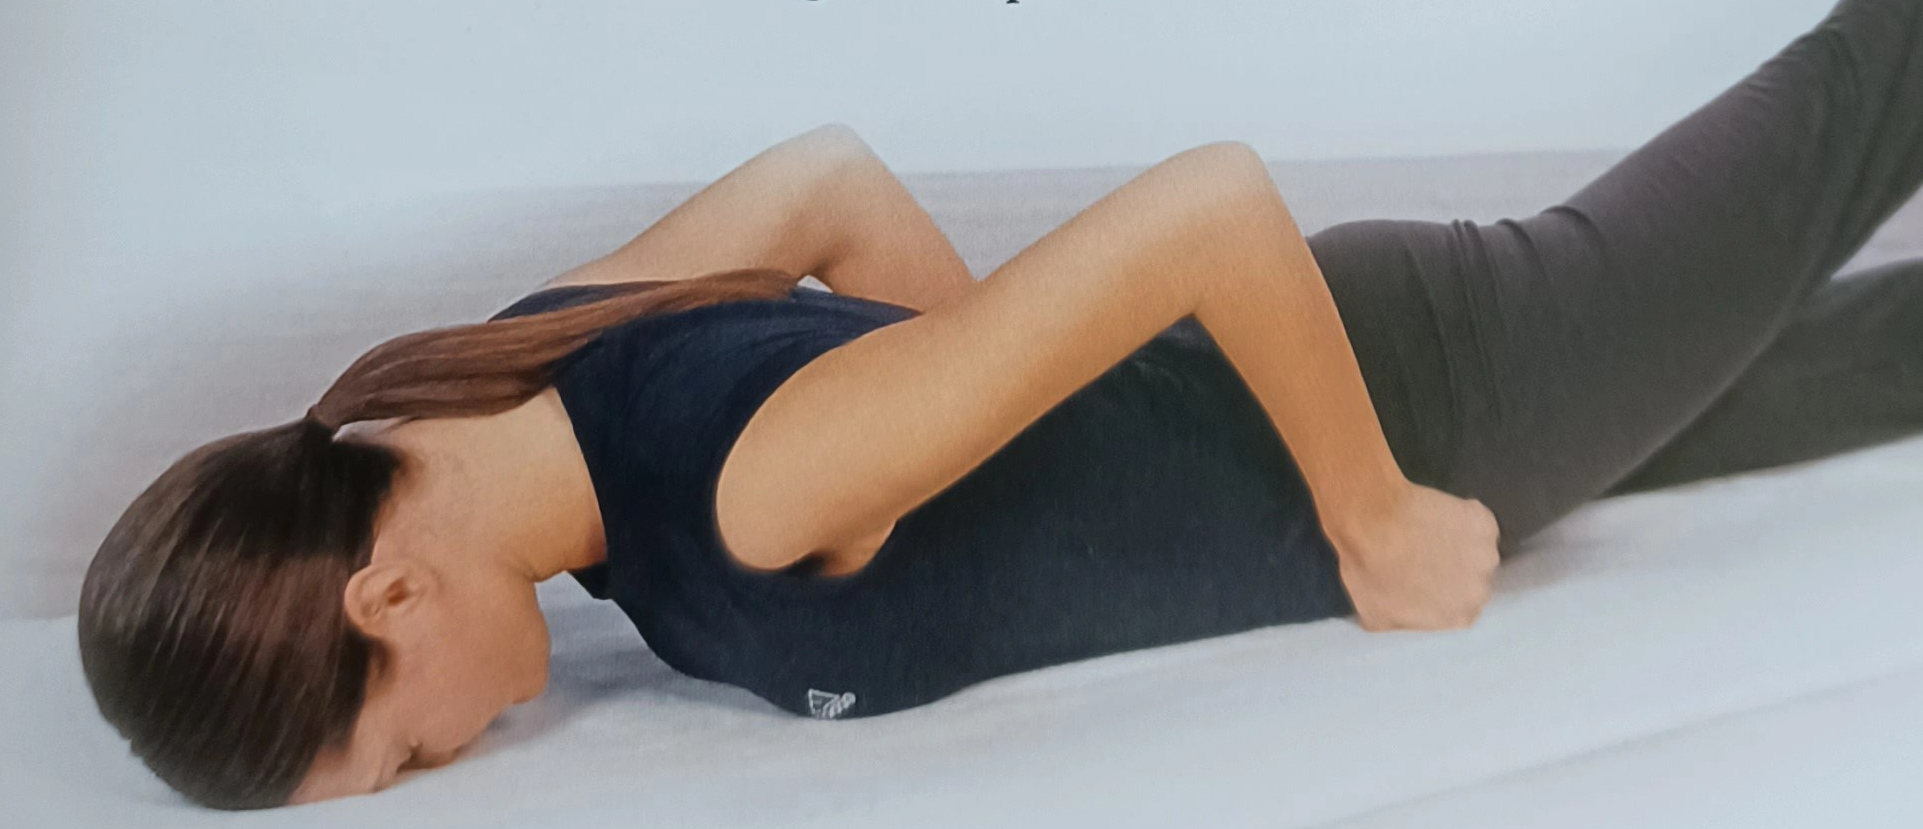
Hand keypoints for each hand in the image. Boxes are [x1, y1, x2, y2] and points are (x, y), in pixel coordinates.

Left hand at [1328, 481, 1500, 631]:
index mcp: (1458, 617)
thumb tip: (1408, 618)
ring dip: (1459, 543)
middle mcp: (1479, 591)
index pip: (1459, 610)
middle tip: (1426, 554)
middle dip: (1455, 570)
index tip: (1426, 578)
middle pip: (1473, 581)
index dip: (1443, 592)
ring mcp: (1485, 553)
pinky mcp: (1484, 520)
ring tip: (1428, 532)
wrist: (1370, 522)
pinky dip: (1461, 516)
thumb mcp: (1377, 617)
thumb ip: (1406, 622)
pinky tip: (1435, 512)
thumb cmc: (1367, 570)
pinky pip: (1475, 519)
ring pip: (1477, 549)